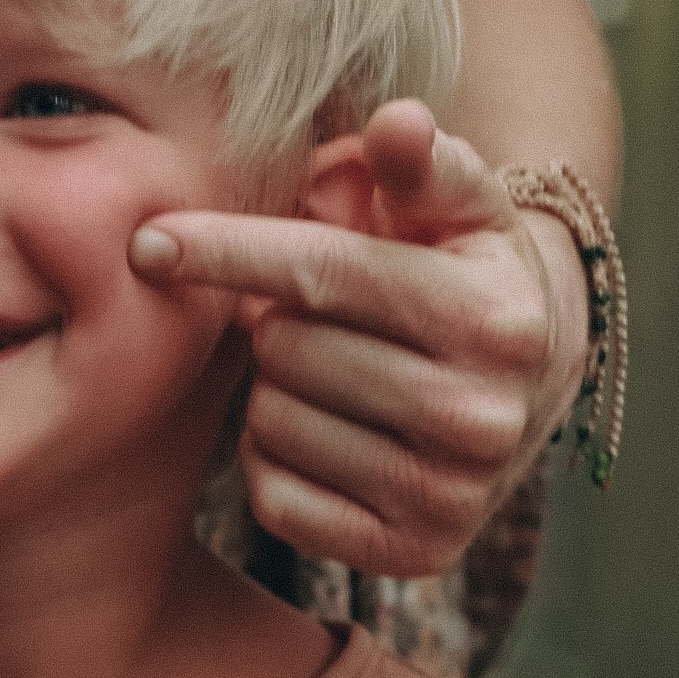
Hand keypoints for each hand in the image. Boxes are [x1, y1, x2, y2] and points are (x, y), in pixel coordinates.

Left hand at [129, 100, 583, 577]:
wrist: (529, 386)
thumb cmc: (463, 270)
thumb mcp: (460, 206)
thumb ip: (423, 161)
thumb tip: (398, 122)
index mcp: (492, 319)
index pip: (325, 273)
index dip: (227, 250)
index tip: (149, 243)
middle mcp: (480, 417)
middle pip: (289, 349)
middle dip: (278, 322)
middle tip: (315, 319)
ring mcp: (449, 496)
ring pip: (274, 423)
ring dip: (277, 390)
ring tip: (332, 374)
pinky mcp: (413, 554)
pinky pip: (277, 499)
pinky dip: (277, 460)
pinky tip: (326, 431)